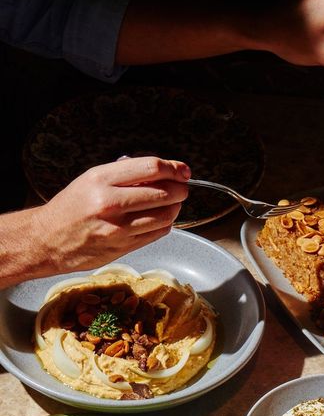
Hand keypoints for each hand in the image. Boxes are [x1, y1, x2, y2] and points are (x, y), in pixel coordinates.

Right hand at [33, 157, 190, 272]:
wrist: (48, 239)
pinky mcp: (123, 247)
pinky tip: (159, 220)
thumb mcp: (91, 180)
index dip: (173, 168)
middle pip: (163, 193)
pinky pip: (156, 234)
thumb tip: (161, 172)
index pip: (150, 168)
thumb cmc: (71, 208)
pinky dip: (164, 225)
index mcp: (101, 180)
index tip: (183, 170)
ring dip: (175, 209)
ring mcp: (118, 228)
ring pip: (164, 216)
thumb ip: (124, 176)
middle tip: (183, 188)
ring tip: (173, 204)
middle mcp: (110, 203)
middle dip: (180, 189)